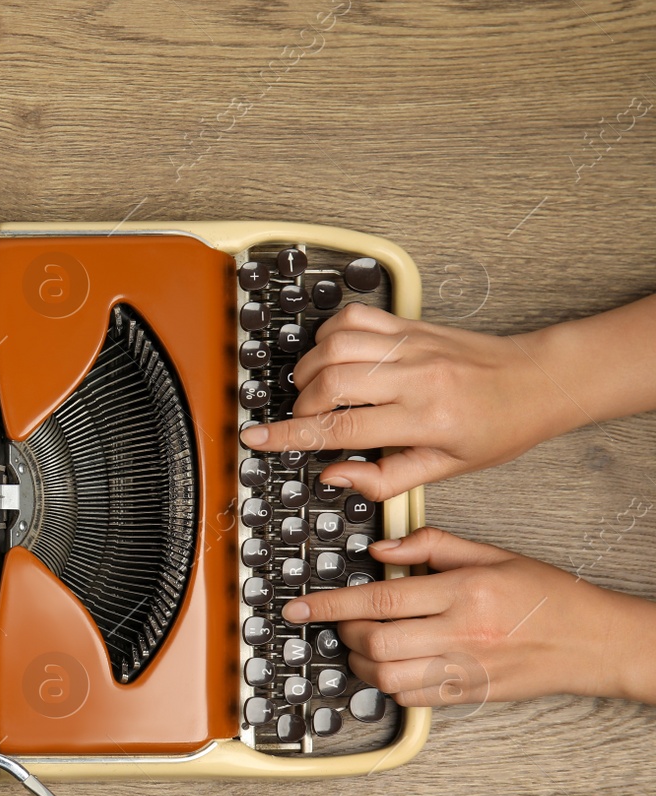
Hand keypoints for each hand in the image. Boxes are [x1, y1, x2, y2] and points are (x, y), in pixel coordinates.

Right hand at [239, 304, 572, 500]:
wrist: (538, 380)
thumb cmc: (499, 428)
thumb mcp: (447, 470)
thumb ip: (384, 478)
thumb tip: (334, 475)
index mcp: (427, 418)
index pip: (342, 428)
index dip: (291, 436)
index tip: (258, 438)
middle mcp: (416, 375)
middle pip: (330, 382)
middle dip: (301, 405)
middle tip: (303, 422)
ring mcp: (411, 343)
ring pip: (334, 344)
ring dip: (310, 369)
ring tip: (314, 391)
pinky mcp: (409, 324)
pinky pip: (352, 317)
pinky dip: (328, 335)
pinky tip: (332, 356)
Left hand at [281, 526, 655, 705]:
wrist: (594, 641)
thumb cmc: (546, 595)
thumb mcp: (491, 554)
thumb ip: (431, 546)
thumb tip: (380, 550)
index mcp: (464, 593)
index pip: (379, 600)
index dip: (330, 604)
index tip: (300, 606)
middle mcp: (463, 634)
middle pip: (376, 643)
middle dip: (341, 633)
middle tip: (333, 622)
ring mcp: (467, 669)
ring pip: (388, 678)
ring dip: (359, 663)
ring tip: (358, 645)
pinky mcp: (471, 695)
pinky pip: (413, 699)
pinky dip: (389, 685)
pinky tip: (391, 666)